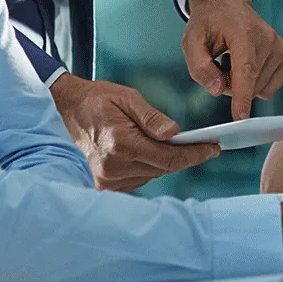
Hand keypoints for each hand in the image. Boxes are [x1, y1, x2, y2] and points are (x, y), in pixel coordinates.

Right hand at [50, 72, 220, 191]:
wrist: (69, 110)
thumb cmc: (99, 100)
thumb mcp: (128, 98)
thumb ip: (151, 117)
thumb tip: (174, 133)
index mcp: (120, 143)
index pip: (167, 157)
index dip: (194, 154)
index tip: (213, 149)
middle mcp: (113, 166)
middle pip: (163, 168)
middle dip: (186, 157)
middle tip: (206, 145)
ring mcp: (108, 178)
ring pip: (153, 175)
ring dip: (168, 162)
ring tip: (183, 147)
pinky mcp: (105, 184)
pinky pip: (140, 179)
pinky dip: (151, 167)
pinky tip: (155, 153)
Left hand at [183, 0, 282, 120]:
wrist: (227, 4)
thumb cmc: (208, 23)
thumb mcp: (191, 41)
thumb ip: (200, 68)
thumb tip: (217, 90)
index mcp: (244, 32)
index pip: (245, 70)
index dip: (242, 95)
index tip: (241, 117)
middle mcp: (267, 38)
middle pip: (250, 84)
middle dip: (230, 85)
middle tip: (220, 64)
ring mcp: (280, 46)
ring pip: (260, 89)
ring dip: (242, 84)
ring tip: (233, 60)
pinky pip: (271, 87)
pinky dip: (256, 83)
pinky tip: (246, 64)